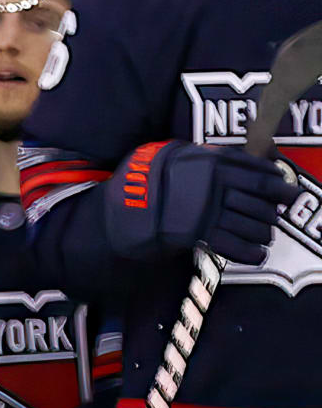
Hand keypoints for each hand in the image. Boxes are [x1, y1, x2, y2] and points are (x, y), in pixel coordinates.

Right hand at [103, 141, 288, 265]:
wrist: (123, 203)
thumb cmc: (144, 177)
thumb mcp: (174, 152)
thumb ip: (201, 156)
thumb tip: (223, 160)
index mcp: (213, 160)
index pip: (256, 170)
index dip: (275, 181)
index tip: (285, 188)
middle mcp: (216, 183)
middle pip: (257, 196)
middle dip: (272, 208)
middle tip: (278, 215)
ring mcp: (207, 208)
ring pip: (247, 220)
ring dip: (261, 230)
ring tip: (266, 235)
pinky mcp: (197, 232)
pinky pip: (230, 242)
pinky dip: (247, 251)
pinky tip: (257, 255)